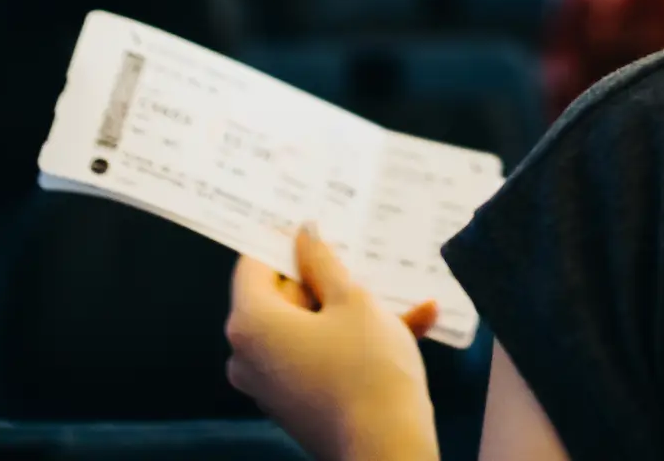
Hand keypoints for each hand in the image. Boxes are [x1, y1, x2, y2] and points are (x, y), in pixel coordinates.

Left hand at [225, 224, 441, 460]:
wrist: (386, 450)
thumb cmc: (368, 370)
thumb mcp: (353, 301)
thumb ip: (324, 262)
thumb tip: (304, 234)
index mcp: (251, 323)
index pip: (253, 264)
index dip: (285, 241)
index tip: (315, 225)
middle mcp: (248, 355)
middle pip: (282, 298)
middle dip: (327, 281)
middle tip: (362, 263)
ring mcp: (270, 384)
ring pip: (310, 328)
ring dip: (353, 312)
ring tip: (403, 299)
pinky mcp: (295, 404)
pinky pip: (320, 358)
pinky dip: (356, 343)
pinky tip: (414, 324)